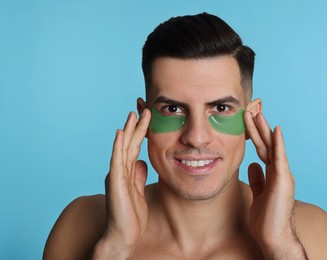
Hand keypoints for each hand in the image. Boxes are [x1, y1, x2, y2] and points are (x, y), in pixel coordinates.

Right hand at [93, 110, 150, 258]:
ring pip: (123, 148)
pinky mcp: (114, 182)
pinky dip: (118, 146)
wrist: (123, 235)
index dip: (141, 132)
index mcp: (127, 171)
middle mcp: (120, 170)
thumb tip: (142, 161)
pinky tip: (120, 133)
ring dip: (129, 130)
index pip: (135, 147)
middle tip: (144, 108)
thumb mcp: (138, 190)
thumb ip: (138, 175)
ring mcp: (116, 175)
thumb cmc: (130, 215)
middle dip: (137, 126)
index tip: (148, 117)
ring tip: (134, 114)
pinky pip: (116, 161)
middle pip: (129, 143)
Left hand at [244, 111, 306, 258]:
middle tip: (251, 110)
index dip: (256, 135)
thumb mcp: (259, 193)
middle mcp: (279, 171)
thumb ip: (257, 178)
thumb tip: (252, 165)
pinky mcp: (283, 180)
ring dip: (264, 129)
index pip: (263, 149)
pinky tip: (276, 129)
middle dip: (258, 127)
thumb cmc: (266, 218)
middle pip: (266, 144)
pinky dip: (278, 143)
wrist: (273, 236)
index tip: (249, 121)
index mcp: (272, 174)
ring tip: (258, 113)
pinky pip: (279, 158)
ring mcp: (282, 175)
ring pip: (271, 147)